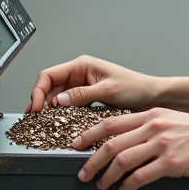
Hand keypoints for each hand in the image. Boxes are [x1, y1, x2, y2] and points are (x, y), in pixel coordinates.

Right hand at [26, 55, 159, 113]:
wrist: (152, 97)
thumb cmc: (135, 87)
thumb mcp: (107, 90)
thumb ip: (82, 95)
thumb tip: (59, 100)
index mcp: (82, 65)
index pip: (49, 75)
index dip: (38, 91)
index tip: (36, 107)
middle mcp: (79, 75)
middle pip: (50, 87)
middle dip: (41, 102)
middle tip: (36, 119)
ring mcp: (82, 88)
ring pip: (58, 98)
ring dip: (51, 110)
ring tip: (45, 123)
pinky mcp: (87, 100)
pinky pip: (69, 107)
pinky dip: (63, 115)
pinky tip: (60, 123)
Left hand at [72, 108, 188, 189]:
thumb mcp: (177, 122)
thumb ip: (155, 129)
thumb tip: (134, 143)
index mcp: (154, 114)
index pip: (111, 122)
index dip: (89, 134)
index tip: (77, 144)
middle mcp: (155, 126)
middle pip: (111, 142)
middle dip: (91, 160)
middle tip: (83, 173)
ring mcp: (163, 144)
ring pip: (121, 160)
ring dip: (106, 176)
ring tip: (101, 185)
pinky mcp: (173, 163)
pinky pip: (141, 176)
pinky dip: (128, 185)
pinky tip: (125, 189)